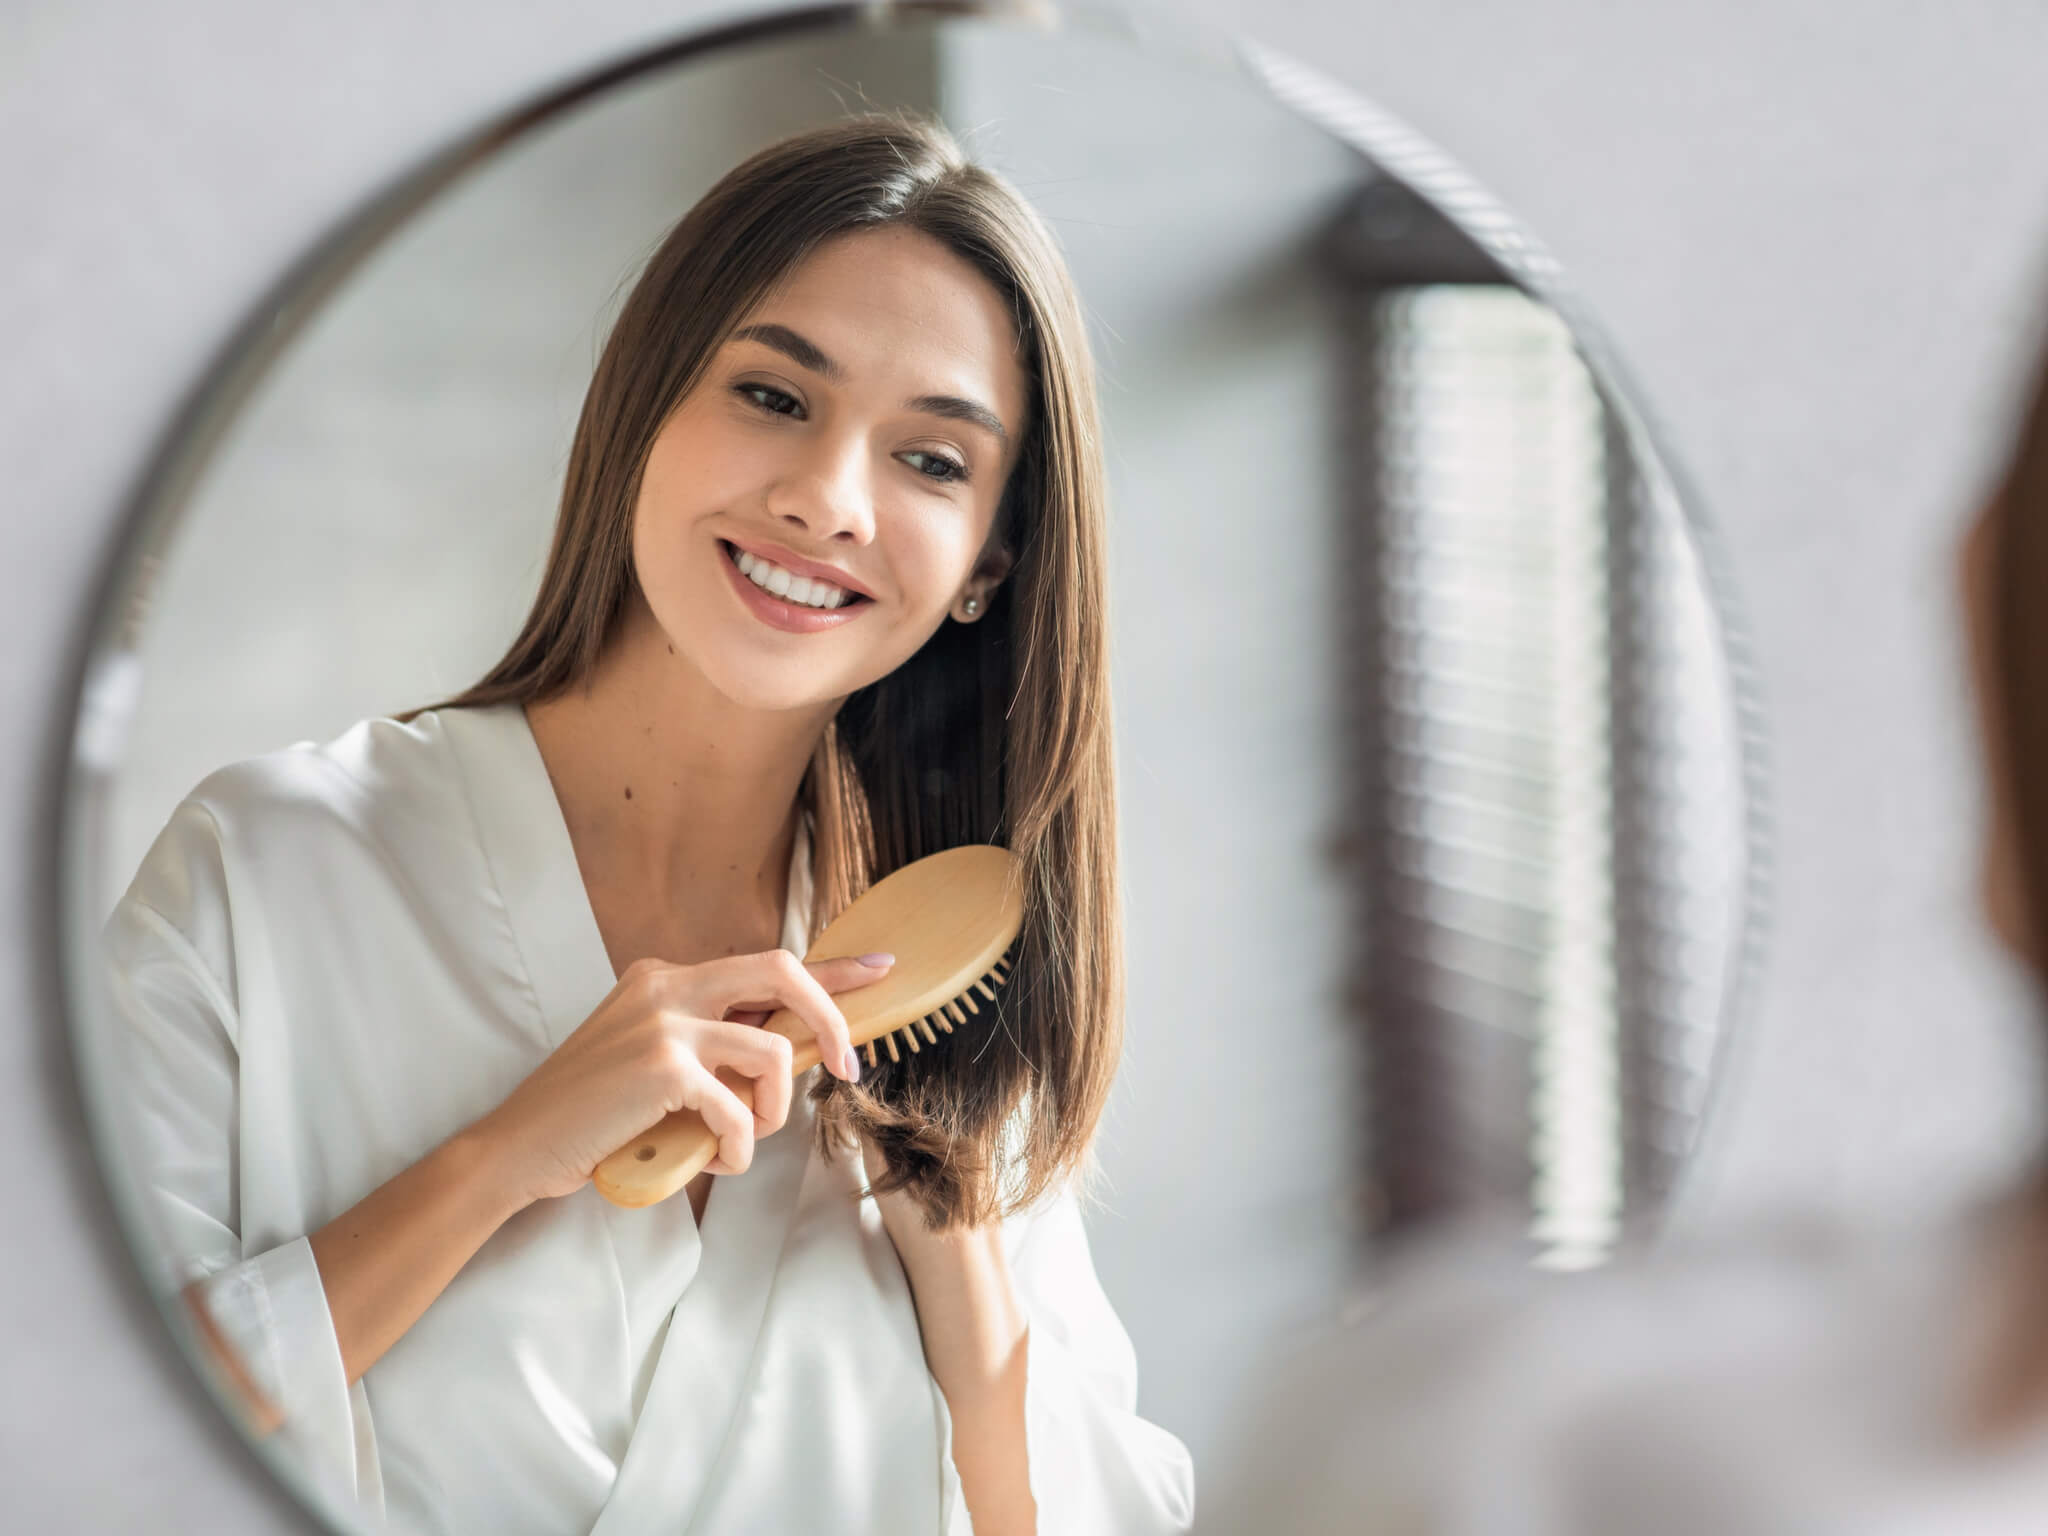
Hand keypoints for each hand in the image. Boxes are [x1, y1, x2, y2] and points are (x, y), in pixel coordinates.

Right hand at [474, 950, 890, 1205]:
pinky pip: (739, 1107)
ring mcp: (663, 1020)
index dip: (831, 970)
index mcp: (665, 978)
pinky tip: (718, 1161)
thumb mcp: (656, 1065)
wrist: (518, 1147)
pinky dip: (741, 1145)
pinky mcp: (662, 1065)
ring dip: (774, 1108)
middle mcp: (666, 984)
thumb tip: (789, 1053)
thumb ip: (712, 1048)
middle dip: (830, 1017)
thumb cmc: (592, 1117)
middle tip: (846, 1067)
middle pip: (781, 970)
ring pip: (771, 1050)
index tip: (879, 969)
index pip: (765, 964)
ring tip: (744, 1139)